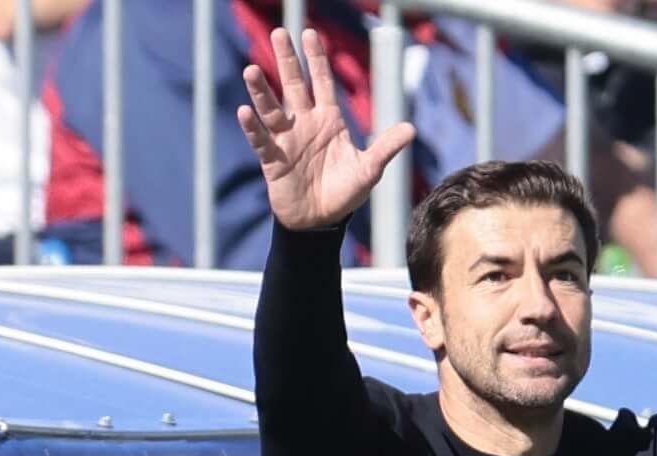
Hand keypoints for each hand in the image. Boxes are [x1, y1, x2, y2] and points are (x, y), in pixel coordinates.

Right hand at [238, 32, 416, 233]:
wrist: (321, 222)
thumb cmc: (344, 193)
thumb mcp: (369, 170)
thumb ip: (385, 148)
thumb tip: (411, 129)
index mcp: (328, 121)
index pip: (321, 82)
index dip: (316, 59)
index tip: (310, 34)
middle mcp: (305, 124)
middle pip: (294, 85)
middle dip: (287, 60)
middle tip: (279, 32)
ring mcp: (287, 140)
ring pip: (272, 109)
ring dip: (261, 91)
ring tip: (252, 70)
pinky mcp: (273, 160)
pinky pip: (261, 141)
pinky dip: (253, 127)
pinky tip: (245, 111)